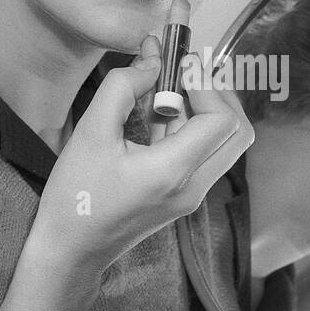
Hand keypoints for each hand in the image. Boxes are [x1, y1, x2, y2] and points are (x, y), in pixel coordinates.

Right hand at [29, 35, 253, 276]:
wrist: (71, 249)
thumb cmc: (75, 196)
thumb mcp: (90, 132)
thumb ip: (122, 88)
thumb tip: (151, 61)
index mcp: (173, 172)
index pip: (221, 120)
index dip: (206, 84)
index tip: (181, 62)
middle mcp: (193, 186)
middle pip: (238, 132)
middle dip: (217, 93)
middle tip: (186, 71)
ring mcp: (192, 194)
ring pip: (223, 142)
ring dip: (203, 109)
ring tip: (166, 85)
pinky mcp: (183, 195)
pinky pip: (202, 154)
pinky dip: (190, 126)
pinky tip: (157, 111)